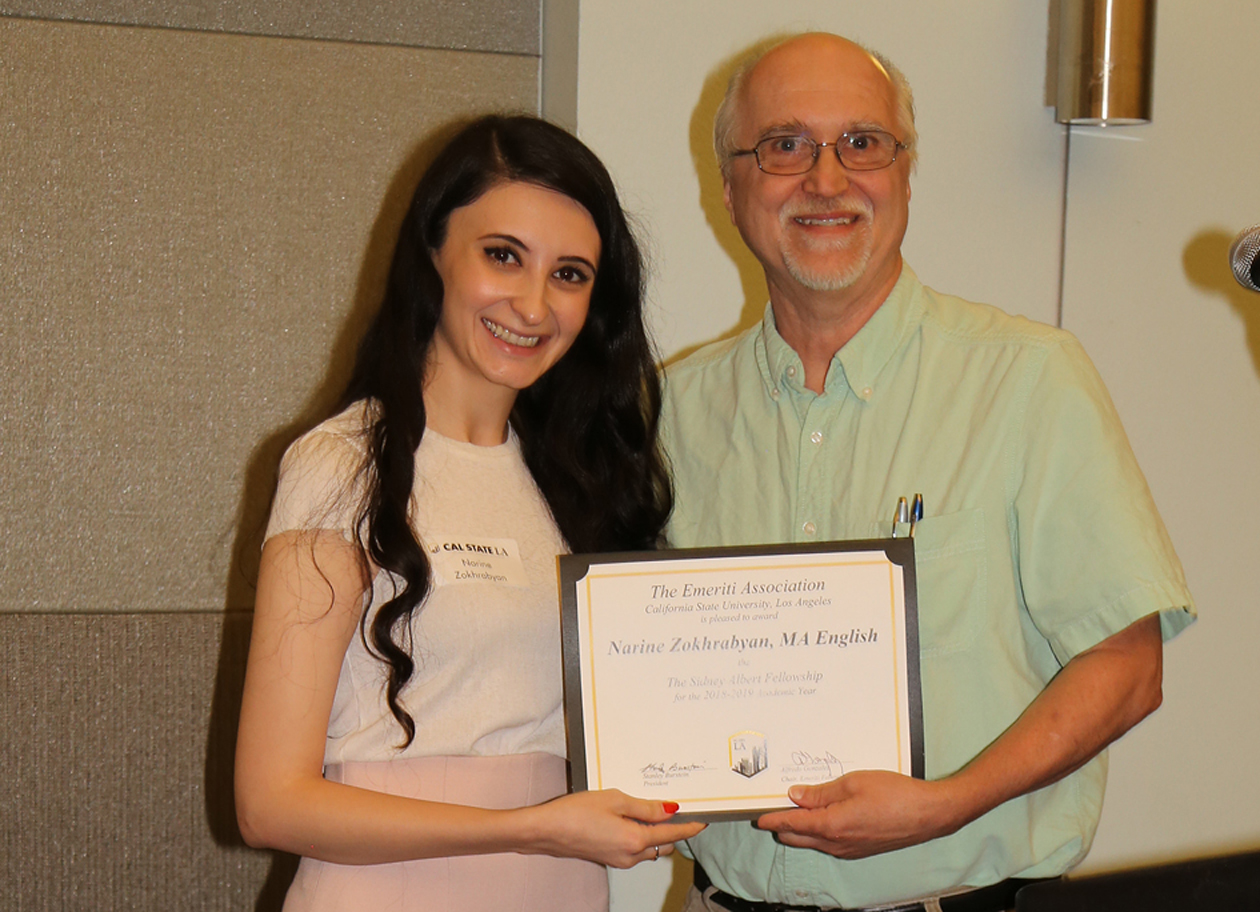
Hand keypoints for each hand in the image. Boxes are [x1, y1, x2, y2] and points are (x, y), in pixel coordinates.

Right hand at [525, 789, 705, 868]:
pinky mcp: (609, 859)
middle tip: (671, 808)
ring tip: (647, 810)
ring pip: (648, 850)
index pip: (673, 835)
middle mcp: (630, 856)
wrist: (546, 830)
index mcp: (635, 839)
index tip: (702, 820)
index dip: (689, 827)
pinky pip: (634, 850)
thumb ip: (644, 806)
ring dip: (653, 835)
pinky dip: (638, 837)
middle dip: (671, 831)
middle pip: (664, 846)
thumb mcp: (614, 799)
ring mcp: (619, 860)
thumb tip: (668, 810)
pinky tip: (628, 818)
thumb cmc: (574, 812)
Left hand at [756, 771, 959, 858]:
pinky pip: (830, 843)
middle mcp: (837, 844)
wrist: (929, 814)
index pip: (791, 824)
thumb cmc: (895, 794)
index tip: (758, 814)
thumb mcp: (853, 782)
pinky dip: (819, 831)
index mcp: (831, 826)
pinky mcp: (860, 850)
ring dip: (801, 827)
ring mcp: (849, 850)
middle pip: (797, 837)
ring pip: (813, 841)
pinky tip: (824, 814)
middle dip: (783, 823)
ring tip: (799, 804)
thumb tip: (796, 795)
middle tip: (776, 803)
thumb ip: (821, 791)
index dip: (773, 818)